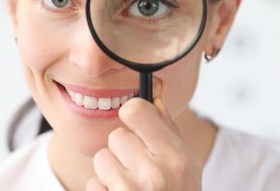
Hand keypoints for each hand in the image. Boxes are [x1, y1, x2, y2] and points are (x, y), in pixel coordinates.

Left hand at [86, 97, 201, 190]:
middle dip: (124, 151)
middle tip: (139, 170)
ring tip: (130, 188)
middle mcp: (154, 174)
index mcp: (175, 158)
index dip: (132, 115)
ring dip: (110, 172)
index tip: (135, 124)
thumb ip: (168, 131)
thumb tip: (152, 98)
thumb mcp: (187, 167)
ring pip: (101, 158)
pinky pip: (92, 183)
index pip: (135, 110)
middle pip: (116, 136)